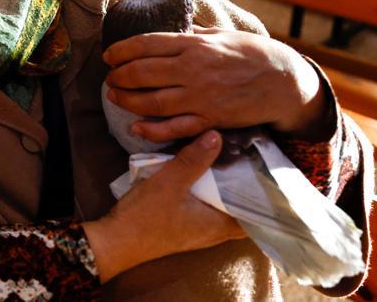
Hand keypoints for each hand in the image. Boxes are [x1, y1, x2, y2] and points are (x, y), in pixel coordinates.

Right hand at [84, 131, 244, 280]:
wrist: (115, 241)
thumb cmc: (145, 216)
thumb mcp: (170, 182)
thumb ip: (193, 159)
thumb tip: (217, 135)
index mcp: (219, 226)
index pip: (254, 213)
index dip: (260, 193)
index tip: (261, 170)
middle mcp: (214, 233)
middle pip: (239, 210)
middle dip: (241, 188)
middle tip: (243, 160)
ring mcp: (198, 233)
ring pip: (221, 210)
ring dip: (222, 192)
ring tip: (223, 164)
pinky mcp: (183, 229)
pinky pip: (205, 211)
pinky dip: (208, 196)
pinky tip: (198, 178)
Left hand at [103, 27, 329, 141]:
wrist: (285, 82)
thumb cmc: (254, 54)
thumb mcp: (223, 34)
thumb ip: (195, 34)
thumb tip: (174, 29)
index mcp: (195, 45)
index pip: (146, 45)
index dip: (120, 51)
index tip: (108, 56)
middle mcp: (193, 70)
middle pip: (142, 73)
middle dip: (119, 76)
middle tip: (110, 78)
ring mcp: (201, 97)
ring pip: (151, 102)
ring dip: (127, 100)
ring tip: (115, 97)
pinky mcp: (210, 120)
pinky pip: (174, 128)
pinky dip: (151, 130)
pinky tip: (136, 127)